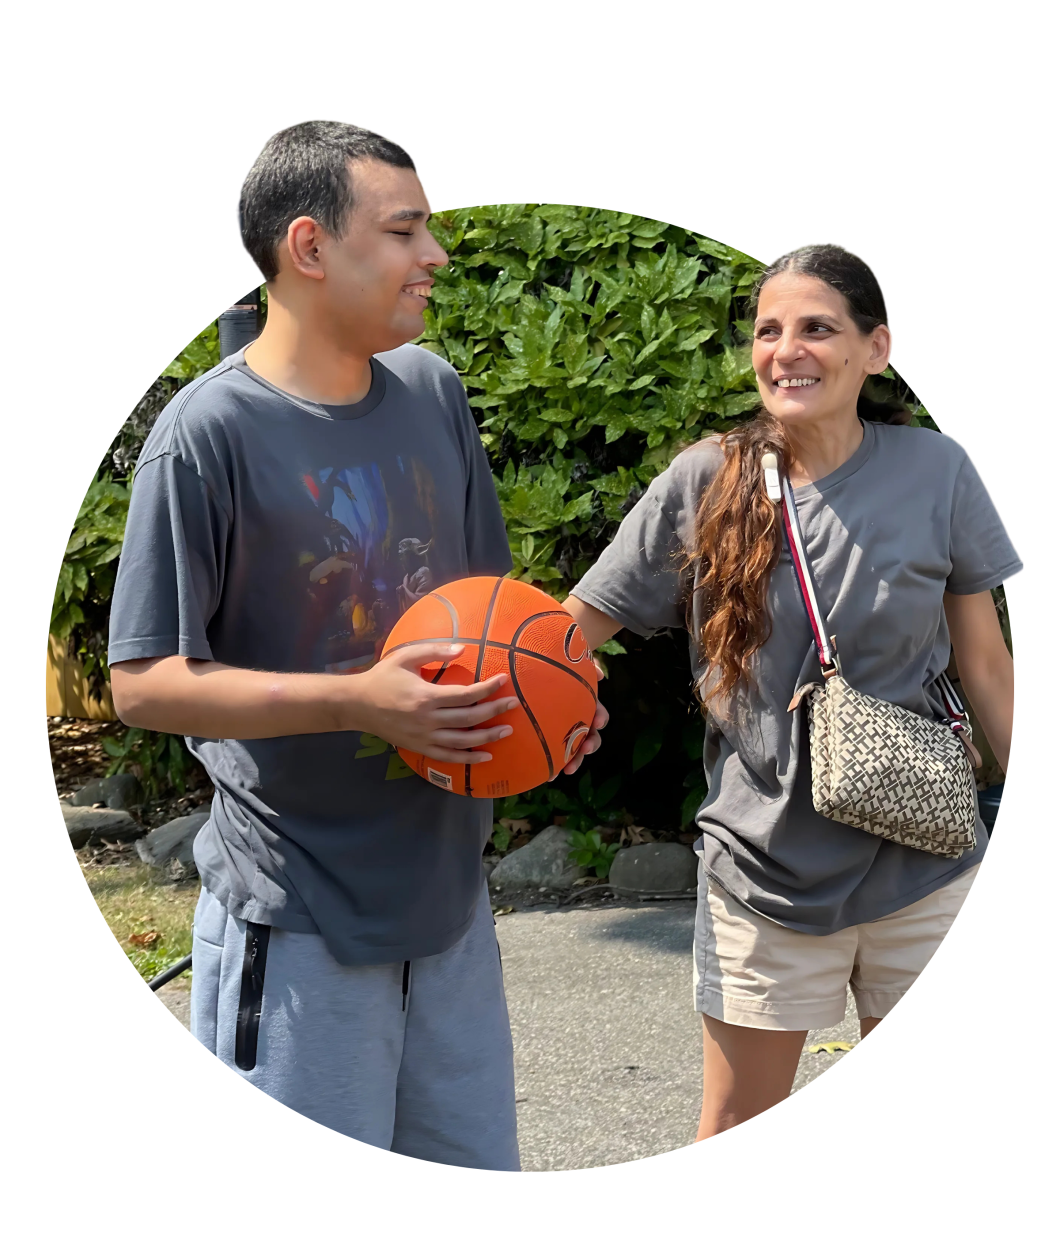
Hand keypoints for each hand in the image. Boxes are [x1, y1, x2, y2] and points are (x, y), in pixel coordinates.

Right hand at [356, 643, 518, 763]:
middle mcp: (428, 720)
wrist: (357, 705)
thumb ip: (434, 651)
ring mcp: (424, 737)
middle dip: (494, 711)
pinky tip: (485, 757)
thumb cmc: (383, 677)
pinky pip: (447, 757)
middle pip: (469, 718)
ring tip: (507, 731)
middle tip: (514, 705)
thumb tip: (463, 649)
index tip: (503, 680)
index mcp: (426, 696)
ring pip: (462, 742)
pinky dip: (467, 759)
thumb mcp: (405, 657)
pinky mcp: (420, 748)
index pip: (465, 694)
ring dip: (487, 738)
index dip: (487, 688)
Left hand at [551, 656, 608, 779]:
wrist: (541, 675)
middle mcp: (580, 722)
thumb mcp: (574, 665)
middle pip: (591, 737)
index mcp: (586, 706)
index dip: (600, 719)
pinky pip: (556, 754)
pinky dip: (555, 764)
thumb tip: (599, 673)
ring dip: (575, 760)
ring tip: (568, 769)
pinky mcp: (552, 740)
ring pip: (576, 750)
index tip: (598, 722)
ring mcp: (567, 732)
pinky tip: (548, 775)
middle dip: (591, 745)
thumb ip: (587, 666)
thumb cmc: (560, 671)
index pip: (599, 714)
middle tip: (586, 749)